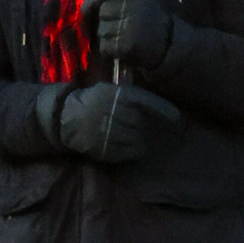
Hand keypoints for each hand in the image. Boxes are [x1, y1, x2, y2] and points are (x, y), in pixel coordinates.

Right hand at [54, 82, 182, 165]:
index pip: (148, 102)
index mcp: (117, 95)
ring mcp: (109, 132)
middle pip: (143, 123)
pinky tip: (134, 147)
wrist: (67, 117)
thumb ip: (132, 96)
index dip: (164, 111)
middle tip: (151, 129)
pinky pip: (127, 152)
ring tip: (141, 138)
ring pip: (137, 139)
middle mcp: (115, 112)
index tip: (176, 117)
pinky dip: (134, 151)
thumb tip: (157, 108)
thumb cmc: (93, 101)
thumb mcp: (110, 90)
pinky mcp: (105, 148)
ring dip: (143, 140)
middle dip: (150, 127)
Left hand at [80, 0, 171, 71]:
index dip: (91, 5)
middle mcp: (127, 5)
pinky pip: (105, 47)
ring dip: (107, 36)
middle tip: (118, 25)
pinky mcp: (125, 45)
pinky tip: (121, 46)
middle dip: (105, 21)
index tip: (91, 12)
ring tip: (121, 35)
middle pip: (100, 14)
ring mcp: (126, 26)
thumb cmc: (146, 12)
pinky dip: (109, 50)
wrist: (166, 38)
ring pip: (101, 31)